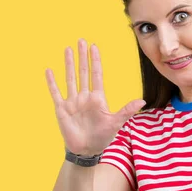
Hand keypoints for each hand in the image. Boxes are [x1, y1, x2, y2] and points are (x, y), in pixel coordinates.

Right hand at [45, 39, 145, 155]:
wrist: (86, 150)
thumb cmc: (102, 137)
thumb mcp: (115, 122)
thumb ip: (126, 110)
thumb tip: (142, 101)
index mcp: (97, 98)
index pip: (96, 74)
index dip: (95, 61)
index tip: (94, 47)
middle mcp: (84, 96)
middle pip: (83, 72)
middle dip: (82, 57)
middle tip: (81, 40)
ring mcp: (73, 102)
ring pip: (70, 78)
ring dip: (69, 64)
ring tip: (68, 49)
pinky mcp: (62, 109)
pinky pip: (56, 93)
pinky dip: (52, 82)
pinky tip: (49, 71)